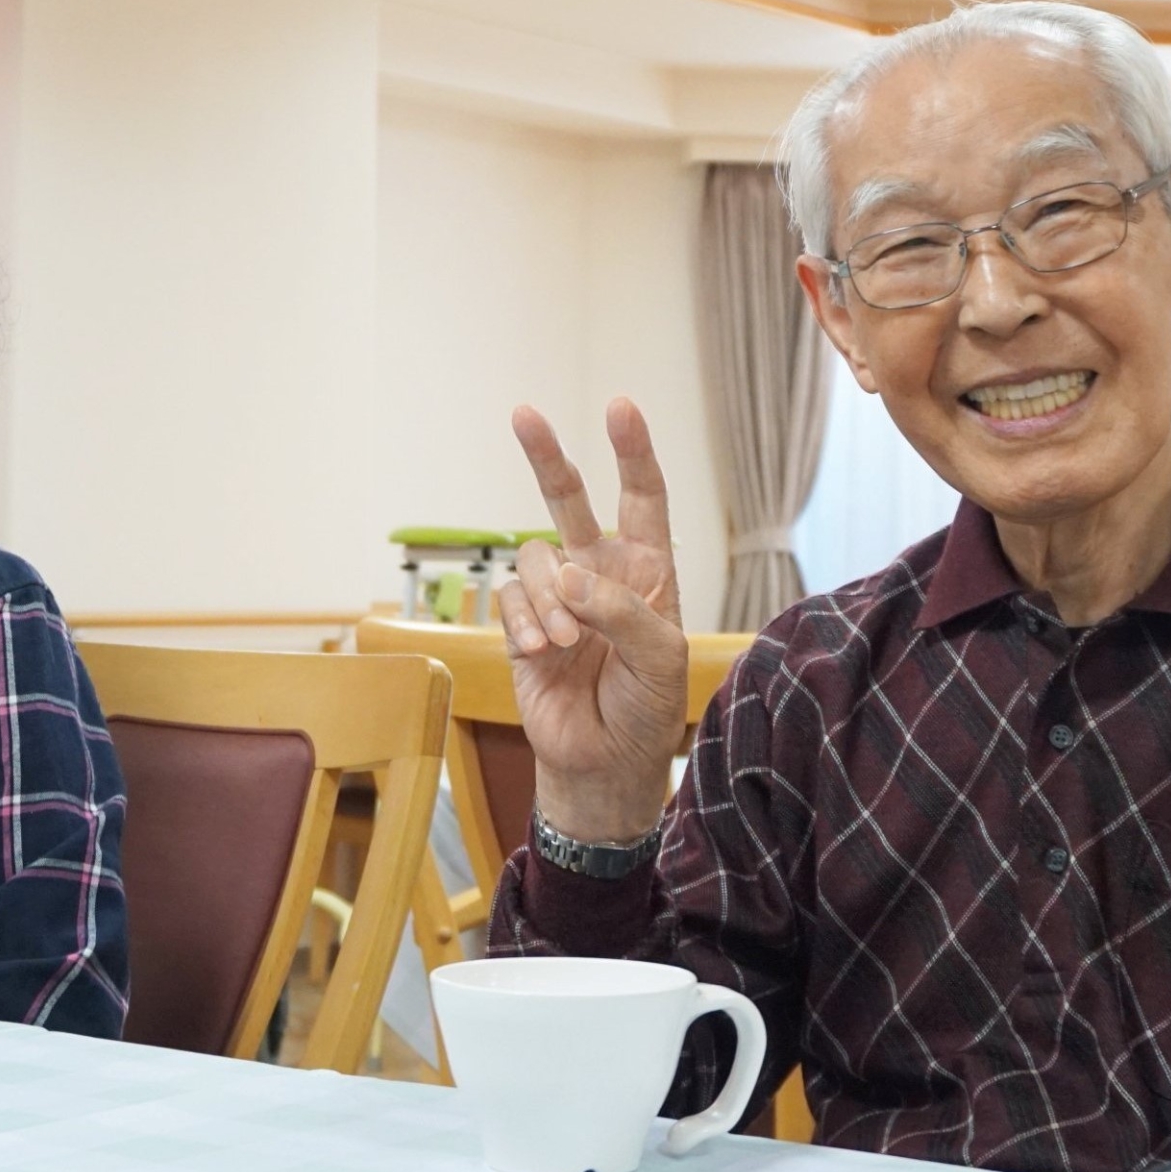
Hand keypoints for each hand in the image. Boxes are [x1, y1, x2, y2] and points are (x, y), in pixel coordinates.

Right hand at [497, 399, 688, 841]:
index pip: (642, 498)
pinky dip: (526, 623)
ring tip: (565, 643)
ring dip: (548, 600)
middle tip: (523, 414)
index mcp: (647, 570)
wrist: (605, 763)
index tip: (619, 408)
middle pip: (569, 500)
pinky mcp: (522, 626)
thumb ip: (621, 610)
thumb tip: (568, 576)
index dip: (632, 452)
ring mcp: (558, 598)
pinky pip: (510, 599)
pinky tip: (542, 653)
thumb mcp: (660, 657)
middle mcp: (599, 572)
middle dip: (547, 457)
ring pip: (535, 558)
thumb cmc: (648, 706)